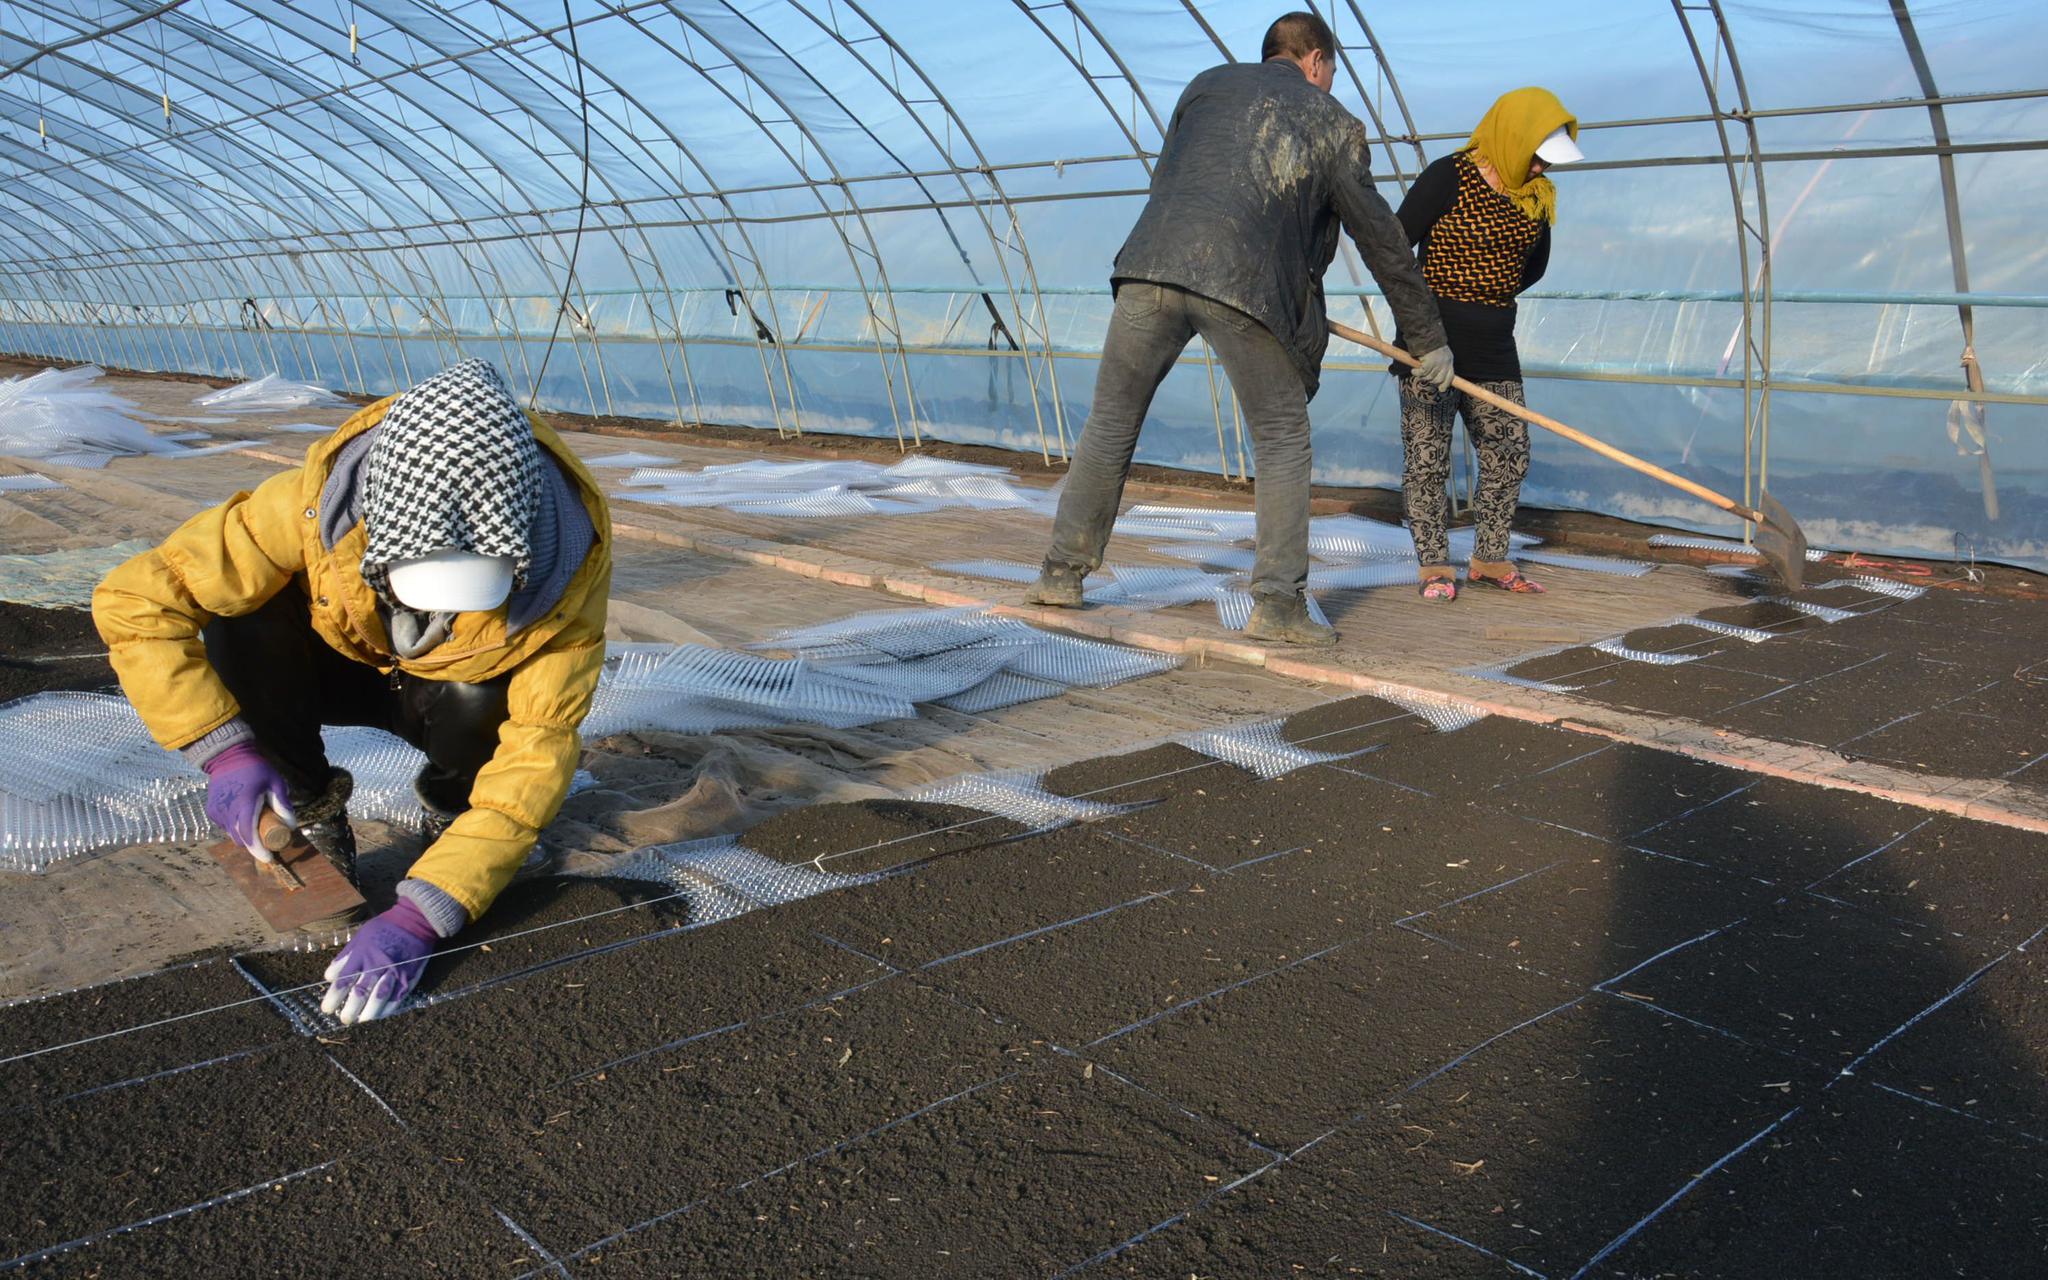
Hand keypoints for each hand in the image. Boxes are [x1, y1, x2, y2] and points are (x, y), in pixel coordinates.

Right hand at [200, 743, 294, 862]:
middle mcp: (228, 811)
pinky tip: (244, 816)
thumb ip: (283, 803)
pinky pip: (225, 826)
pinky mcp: (211, 810)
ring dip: (244, 834)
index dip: (258, 849)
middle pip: (240, 839)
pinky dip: (235, 826)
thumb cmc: (256, 769)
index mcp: (245, 804)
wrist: (228, 757)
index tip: (269, 858)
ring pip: (232, 834)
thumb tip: (291, 825)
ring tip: (256, 824)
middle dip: (254, 844)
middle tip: (267, 839)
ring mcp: (217, 811)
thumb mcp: (275, 782)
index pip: (249, 834)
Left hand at [322, 900, 440, 1024]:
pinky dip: (388, 1007)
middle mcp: (377, 964)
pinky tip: (381, 1014)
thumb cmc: (384, 928)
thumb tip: (329, 977)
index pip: (344, 981)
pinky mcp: (409, 976)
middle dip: (351, 1009)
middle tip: (345, 1019)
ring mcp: (395, 971)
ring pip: (380, 997)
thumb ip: (344, 957)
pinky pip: (398, 996)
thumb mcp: (360, 937)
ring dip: (370, 1012)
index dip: (334, 997)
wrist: (415, 920)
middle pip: (361, 992)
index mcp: (362, 955)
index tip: (327, 1009)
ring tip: (362, 1020)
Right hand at [1414, 345, 1456, 390]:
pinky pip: (1422, 373)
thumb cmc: (1432, 345)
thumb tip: (1437, 378)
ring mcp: (1437, 364)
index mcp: (1449, 360)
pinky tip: (1414, 370)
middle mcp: (1445, 363)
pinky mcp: (1429, 364)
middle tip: (1425, 376)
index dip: (1446, 384)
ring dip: (1423, 376)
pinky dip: (1416, 373)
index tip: (1441, 389)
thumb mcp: (1441, 354)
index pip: (1450, 376)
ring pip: (1429, 377)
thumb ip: (1441, 364)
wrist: (1426, 336)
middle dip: (1432, 380)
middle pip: (1439, 380)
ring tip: (1418, 370)